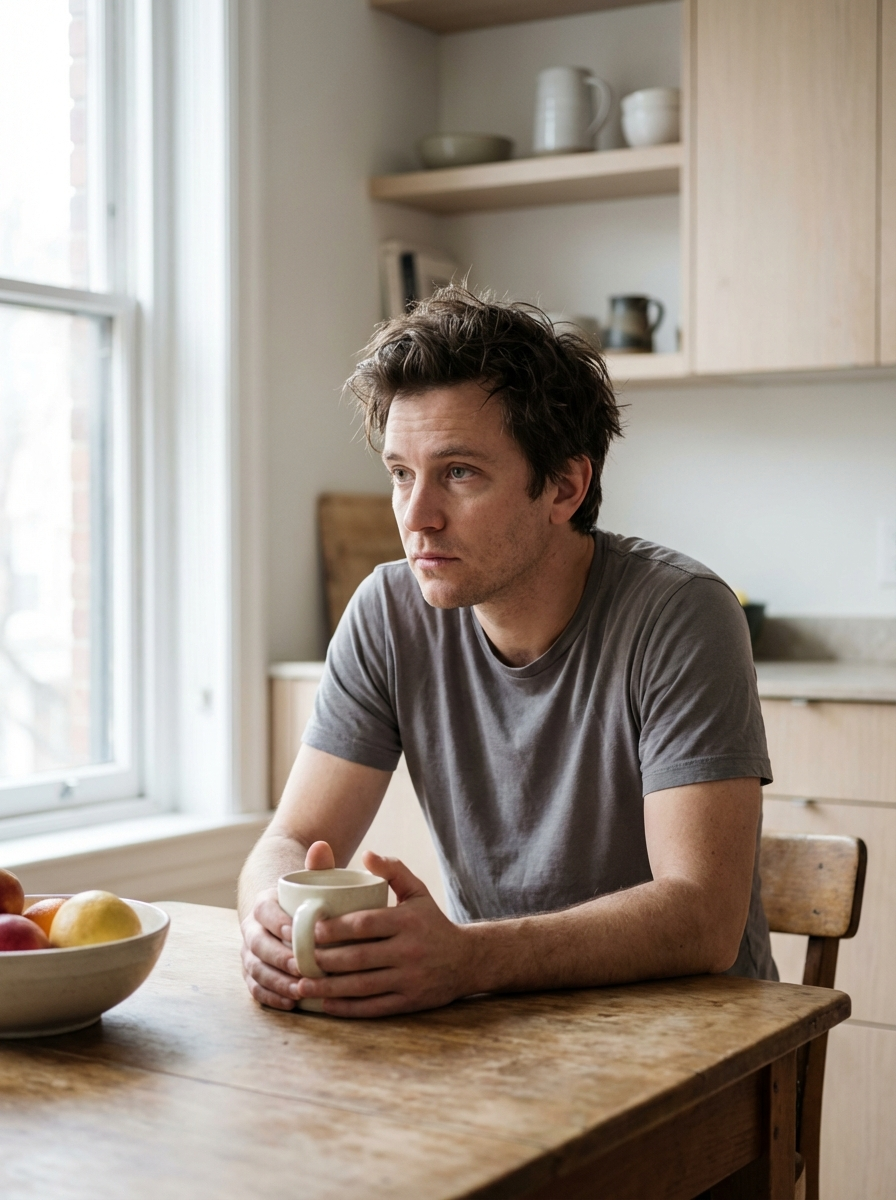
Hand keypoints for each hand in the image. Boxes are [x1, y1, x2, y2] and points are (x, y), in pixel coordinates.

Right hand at [240, 840, 335, 1009]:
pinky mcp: (254, 973)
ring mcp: (251, 953)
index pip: (265, 911)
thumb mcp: (311, 880)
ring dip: (275, 981)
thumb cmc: (306, 897)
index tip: (296, 932)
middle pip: (257, 945)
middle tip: (301, 966)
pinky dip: (270, 996)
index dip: (278, 922)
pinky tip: (289, 1003)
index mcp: (264, 904)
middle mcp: (252, 929)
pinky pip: (256, 987)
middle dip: (278, 958)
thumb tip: (322, 845)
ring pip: (255, 969)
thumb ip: (317, 865)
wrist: (286, 912)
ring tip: (299, 990)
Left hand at [295, 851, 471, 1017]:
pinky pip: (373, 1007)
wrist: (466, 960)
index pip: (365, 924)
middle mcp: (409, 951)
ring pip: (362, 986)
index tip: (312, 930)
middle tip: (298, 959)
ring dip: (328, 988)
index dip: (336, 928)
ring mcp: (410, 979)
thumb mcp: (418, 892)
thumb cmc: (432, 921)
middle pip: (358, 957)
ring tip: (302, 986)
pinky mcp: (410, 1002)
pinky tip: (325, 1004)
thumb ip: (393, 870)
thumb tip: (366, 855)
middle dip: (324, 960)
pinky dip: (347, 1008)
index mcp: (407, 921)